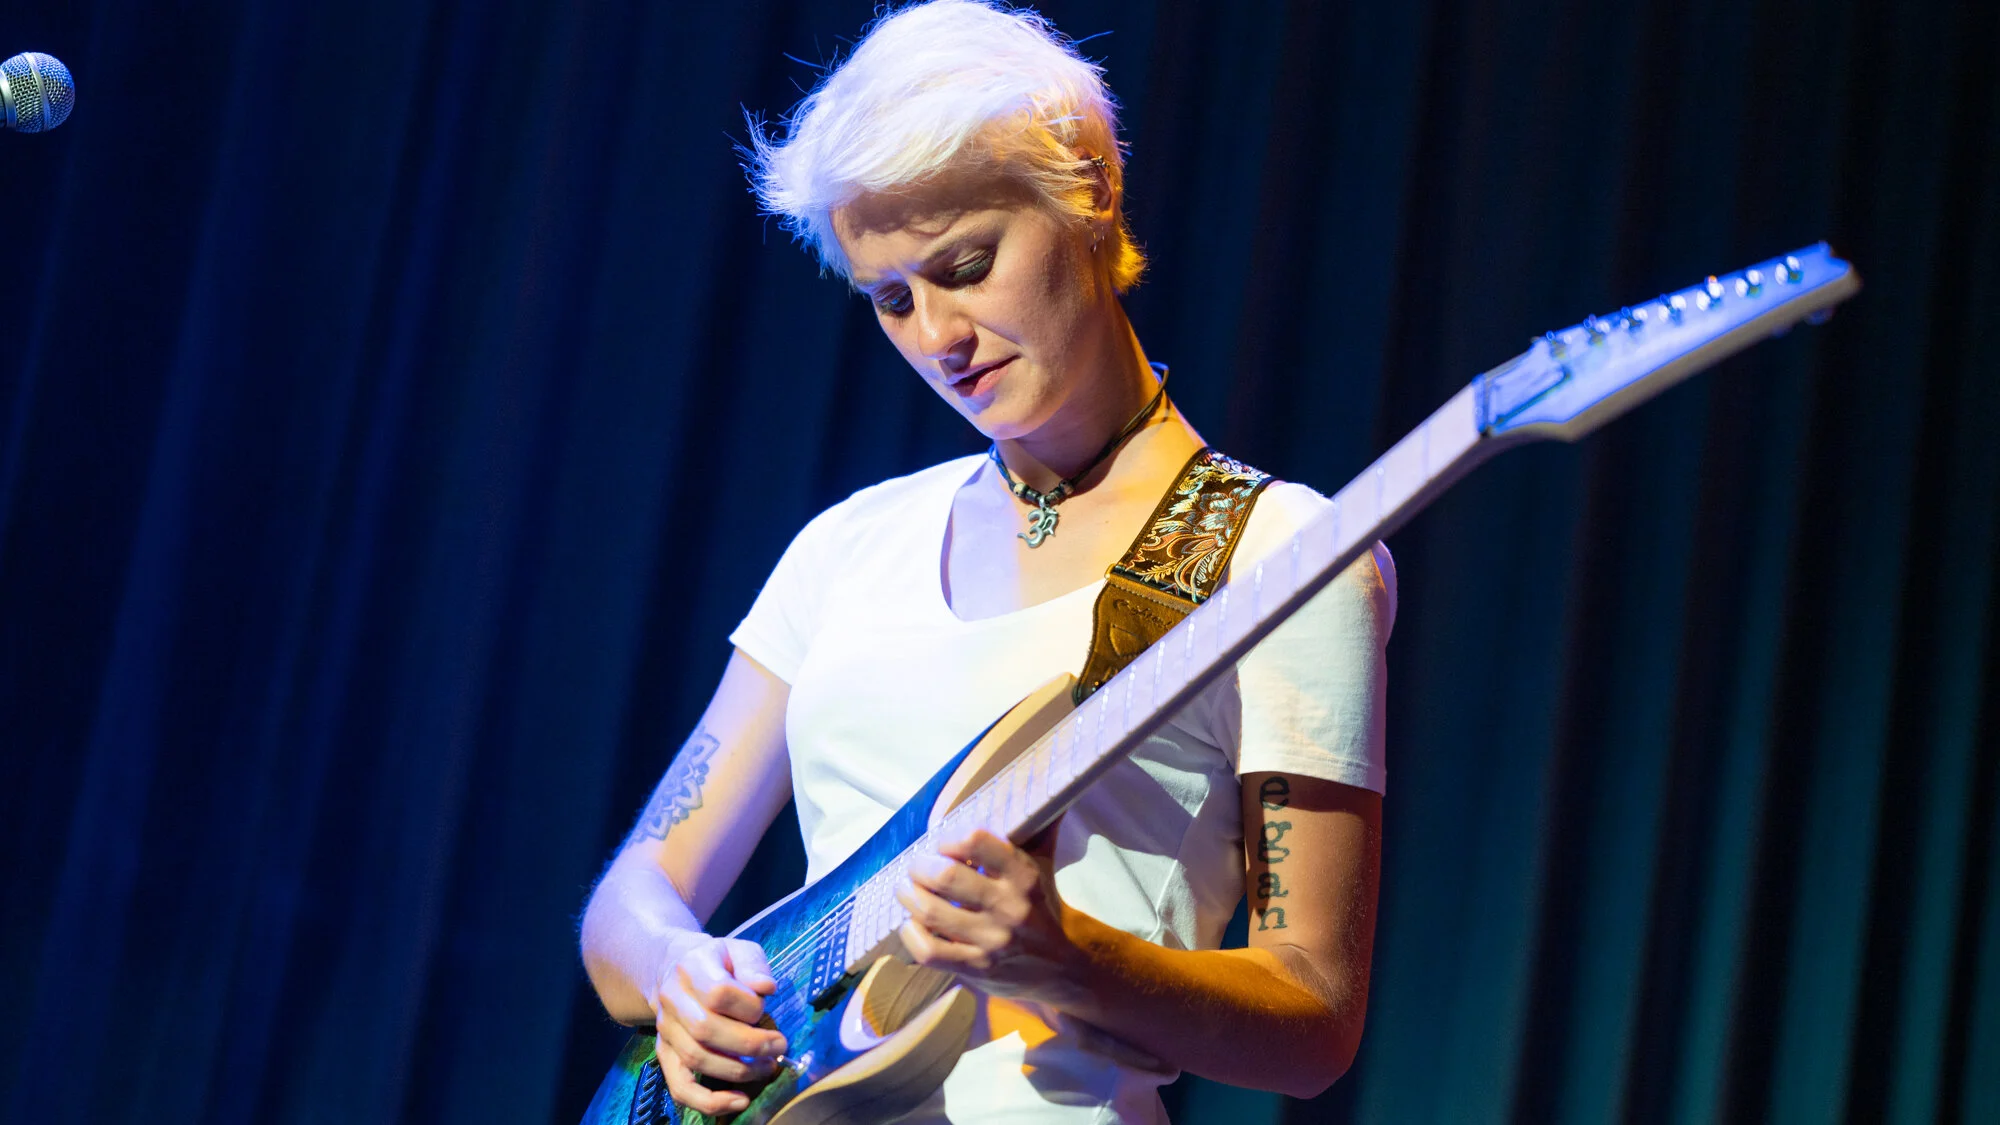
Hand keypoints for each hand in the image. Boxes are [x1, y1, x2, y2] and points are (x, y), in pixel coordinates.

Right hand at [647, 935, 787, 1116]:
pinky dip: (709, 1100)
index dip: (748, 1005)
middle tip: (779, 1046)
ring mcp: (665, 1029)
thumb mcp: (738, 949)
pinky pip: (680, 1086)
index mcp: (691, 967)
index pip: (718, 992)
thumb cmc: (717, 961)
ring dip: (738, 1070)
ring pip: (696, 1058)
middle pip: (705, 1029)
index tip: (765, 1006)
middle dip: (750, 1044)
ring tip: (768, 1067)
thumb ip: (754, 965)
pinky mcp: (665, 1053)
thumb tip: (766, 987)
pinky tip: (738, 1100)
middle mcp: (672, 999)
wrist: (674, 968)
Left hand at [895, 829, 1086, 1005]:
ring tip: (906, 890)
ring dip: (908, 896)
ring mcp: (990, 942)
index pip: (976, 840)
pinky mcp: (975, 970)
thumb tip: (1040, 776)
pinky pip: (927, 950)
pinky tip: (913, 923)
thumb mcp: (1043, 863)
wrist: (1062, 969)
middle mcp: (1008, 908)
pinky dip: (910, 933)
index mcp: (1023, 875)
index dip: (949, 838)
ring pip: (929, 912)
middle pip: (945, 876)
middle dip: (919, 866)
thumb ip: (1036, 825)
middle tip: (916, 866)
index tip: (943, 843)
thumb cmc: (1041, 906)